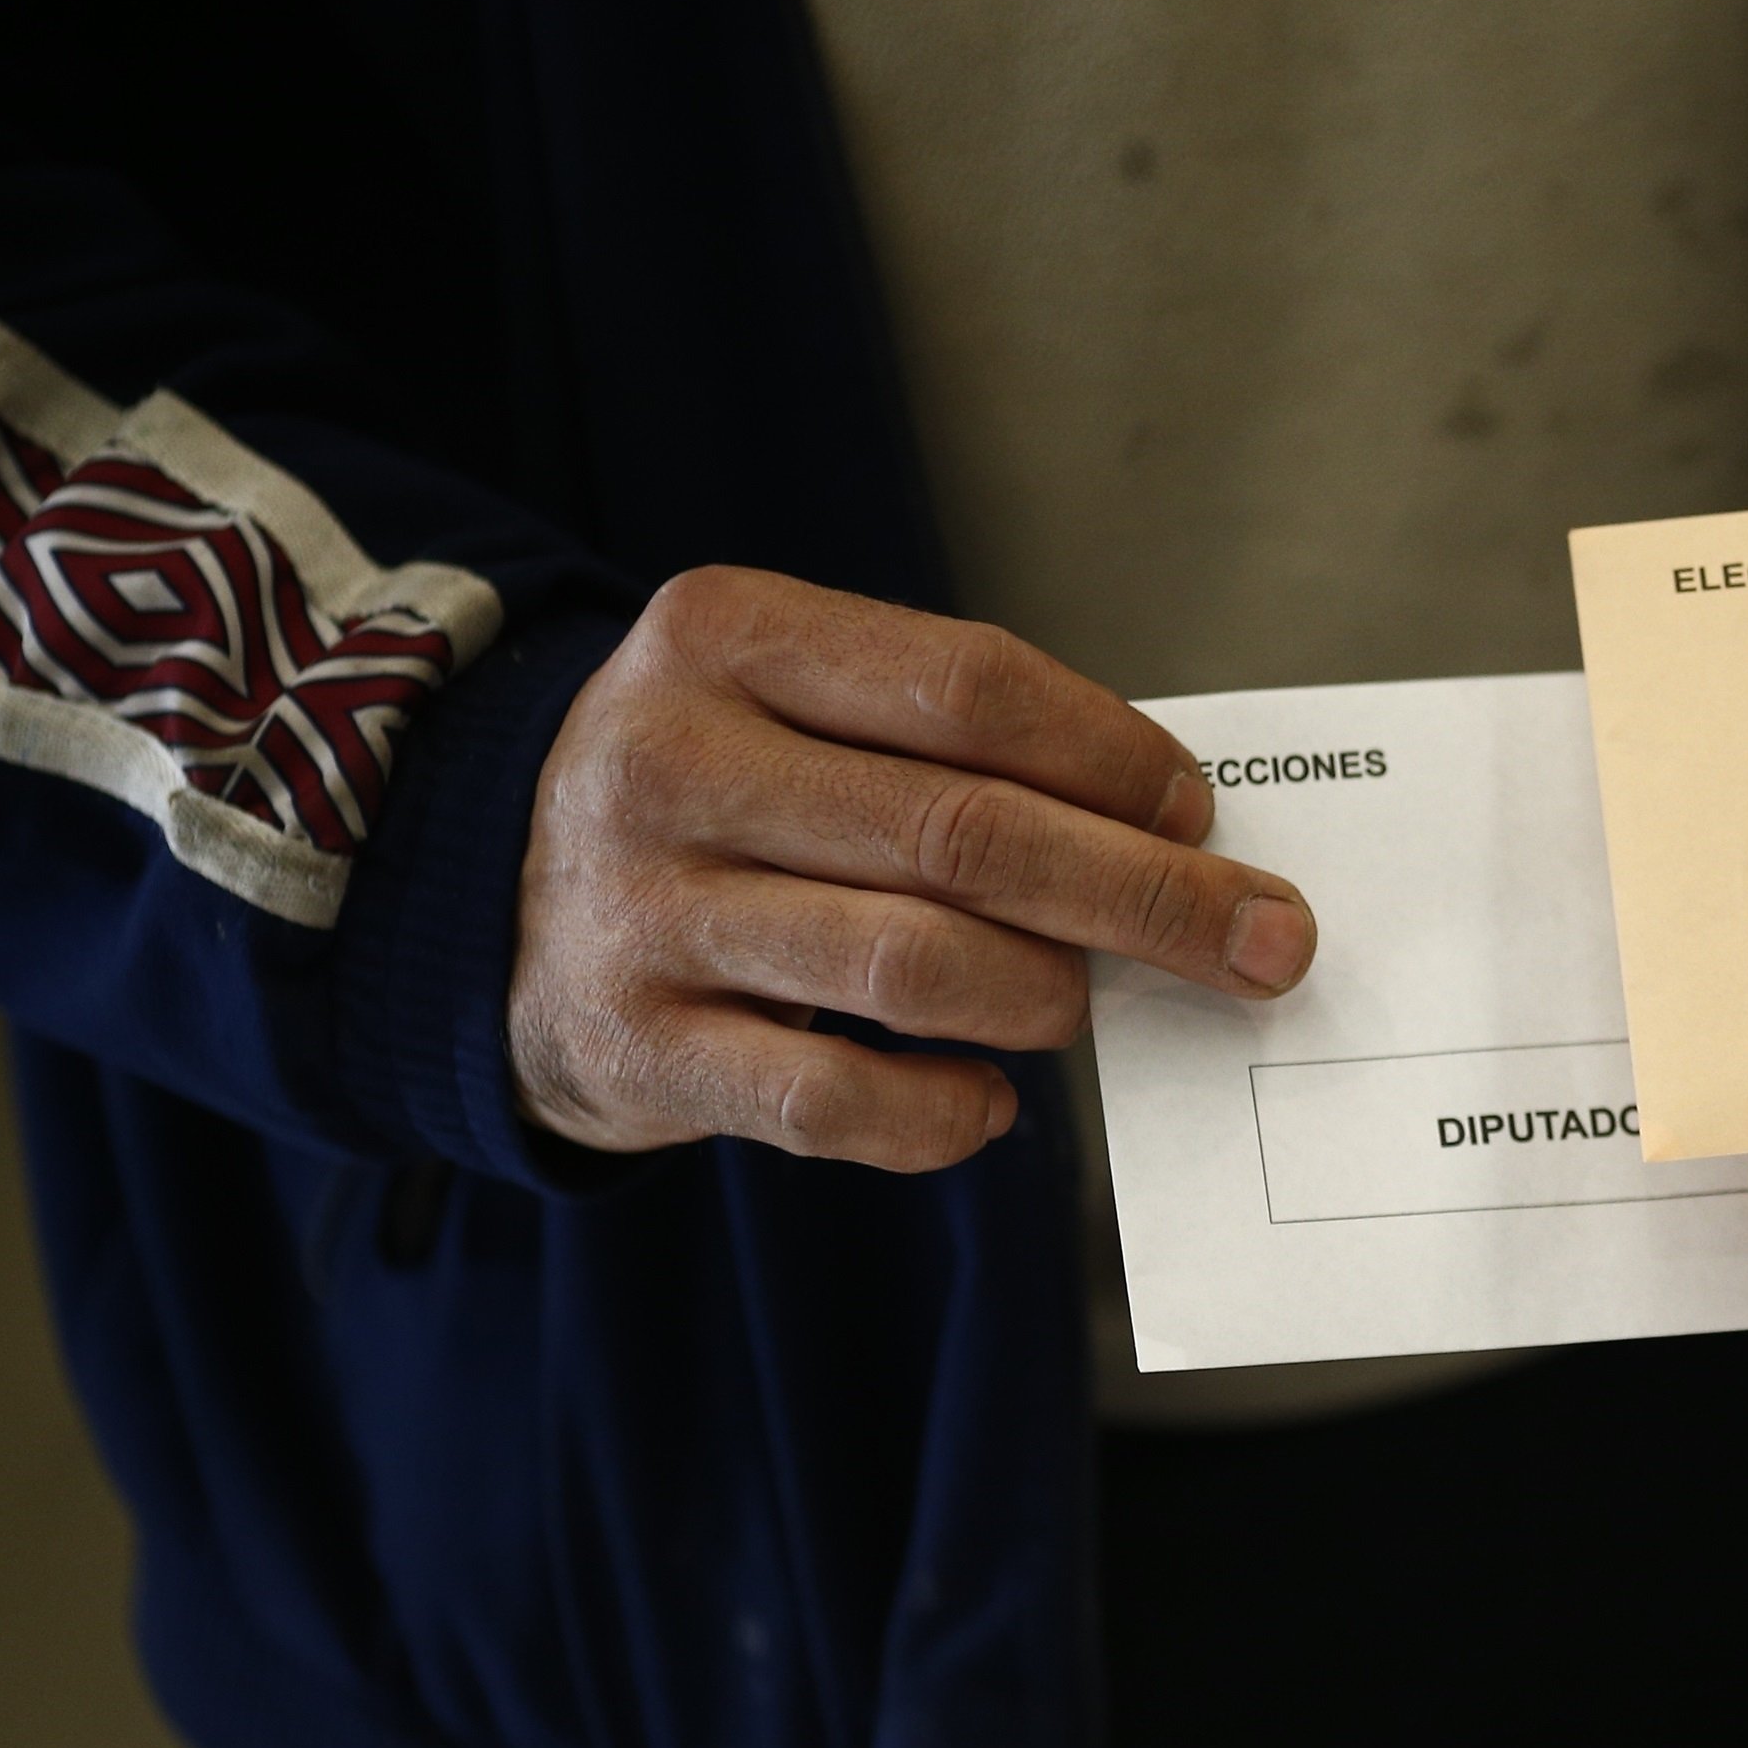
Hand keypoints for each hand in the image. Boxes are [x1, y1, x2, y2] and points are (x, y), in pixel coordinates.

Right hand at [509, 567, 1316, 1172]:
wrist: (482, 899)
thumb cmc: (722, 793)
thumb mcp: (796, 704)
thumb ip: (953, 746)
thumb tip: (1172, 835)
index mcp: (727, 634)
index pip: (969, 686)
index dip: (1111, 755)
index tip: (1200, 811)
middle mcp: (672, 762)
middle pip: (967, 834)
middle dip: (1149, 896)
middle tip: (1265, 941)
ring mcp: (643, 910)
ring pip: (911, 964)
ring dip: (1044, 995)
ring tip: (1080, 1004)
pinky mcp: (637, 1048)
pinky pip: (833, 1103)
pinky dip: (944, 1113)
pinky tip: (988, 1101)